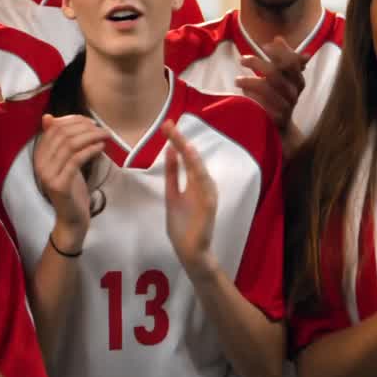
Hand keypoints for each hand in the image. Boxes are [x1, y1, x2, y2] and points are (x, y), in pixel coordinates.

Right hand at [33, 114, 108, 250]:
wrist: (71, 219)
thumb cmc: (72, 189)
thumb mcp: (67, 162)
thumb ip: (62, 142)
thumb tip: (49, 116)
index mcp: (40, 155)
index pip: (55, 128)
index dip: (74, 121)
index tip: (92, 122)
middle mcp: (40, 164)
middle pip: (62, 134)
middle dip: (84, 127)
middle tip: (102, 129)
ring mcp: (48, 175)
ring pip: (69, 145)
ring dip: (91, 137)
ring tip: (105, 136)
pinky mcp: (60, 185)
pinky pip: (76, 160)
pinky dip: (90, 150)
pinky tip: (101, 148)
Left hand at [162, 121, 218, 277]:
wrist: (191, 252)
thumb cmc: (183, 225)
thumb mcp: (172, 195)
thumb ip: (173, 174)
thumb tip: (169, 150)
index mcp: (194, 182)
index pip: (184, 158)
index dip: (176, 141)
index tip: (167, 125)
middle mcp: (202, 186)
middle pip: (192, 160)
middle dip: (181, 142)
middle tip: (169, 124)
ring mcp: (207, 196)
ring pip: (200, 171)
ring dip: (191, 156)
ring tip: (182, 141)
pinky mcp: (209, 207)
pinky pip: (205, 189)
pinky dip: (200, 175)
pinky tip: (194, 164)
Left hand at [236, 36, 308, 134]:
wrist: (282, 128)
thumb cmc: (280, 97)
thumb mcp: (284, 78)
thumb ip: (283, 59)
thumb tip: (278, 38)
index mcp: (298, 81)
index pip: (292, 62)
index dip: (279, 52)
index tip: (265, 45)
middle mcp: (294, 93)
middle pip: (275, 73)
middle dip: (256, 63)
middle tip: (242, 59)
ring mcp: (285, 107)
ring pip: (266, 88)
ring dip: (249, 81)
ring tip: (237, 80)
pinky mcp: (275, 119)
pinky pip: (261, 104)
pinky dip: (251, 97)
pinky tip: (243, 93)